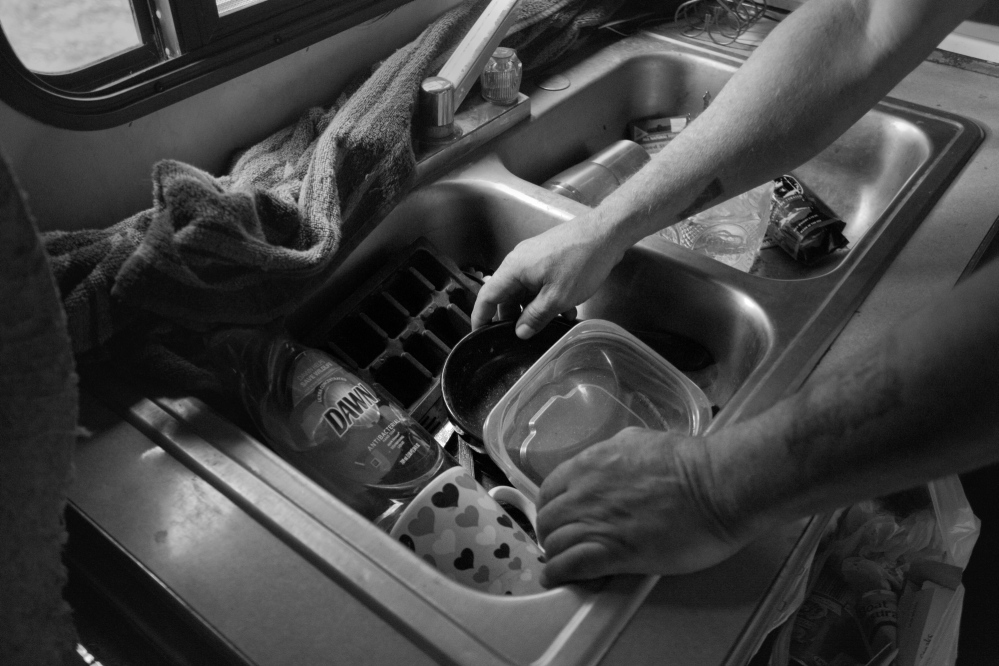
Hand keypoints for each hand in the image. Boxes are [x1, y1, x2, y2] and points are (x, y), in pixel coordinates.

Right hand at [470, 215, 624, 337]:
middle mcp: (519, 262)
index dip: (481, 317)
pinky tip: (567, 312)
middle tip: (522, 338)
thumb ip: (535, 317)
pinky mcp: (550, 258)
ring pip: (527, 291)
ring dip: (537, 309)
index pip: (487, 296)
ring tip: (552, 326)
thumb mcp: (557, 298)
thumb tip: (520, 332)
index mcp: (513, 269)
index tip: (480, 336)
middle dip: (514, 317)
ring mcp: (535, 259)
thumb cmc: (580, 263)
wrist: (606, 233)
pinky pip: (541, 283)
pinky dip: (549, 298)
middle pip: (507, 295)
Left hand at [535, 428, 758, 586]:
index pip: (550, 490)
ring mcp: (597, 521)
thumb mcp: (639, 442)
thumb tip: (609, 462)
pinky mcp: (614, 552)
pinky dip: (559, 574)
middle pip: (548, 519)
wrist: (717, 485)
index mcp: (591, 464)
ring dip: (555, 555)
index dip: (553, 507)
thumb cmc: (690, 463)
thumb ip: (614, 454)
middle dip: (551, 533)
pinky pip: (570, 566)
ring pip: (555, 543)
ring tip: (562, 564)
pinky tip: (558, 579)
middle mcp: (585, 491)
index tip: (561, 517)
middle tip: (561, 544)